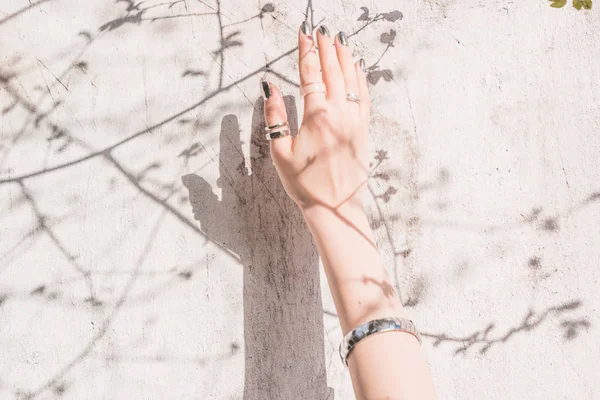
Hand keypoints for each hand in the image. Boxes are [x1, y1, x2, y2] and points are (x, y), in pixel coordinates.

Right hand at [262, 24, 370, 211]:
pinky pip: (365, 95)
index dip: (306, 50)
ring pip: (351, 79)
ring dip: (344, 56)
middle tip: (321, 29)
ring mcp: (355, 120)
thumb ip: (275, 116)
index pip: (310, 73)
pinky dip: (360, 77)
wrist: (335, 208)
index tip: (304, 32)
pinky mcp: (364, 129)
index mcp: (316, 115)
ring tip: (338, 39)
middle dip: (325, 46)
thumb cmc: (304, 183)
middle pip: (332, 70)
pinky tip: (357, 67)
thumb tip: (269, 87)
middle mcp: (339, 112)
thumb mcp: (280, 152)